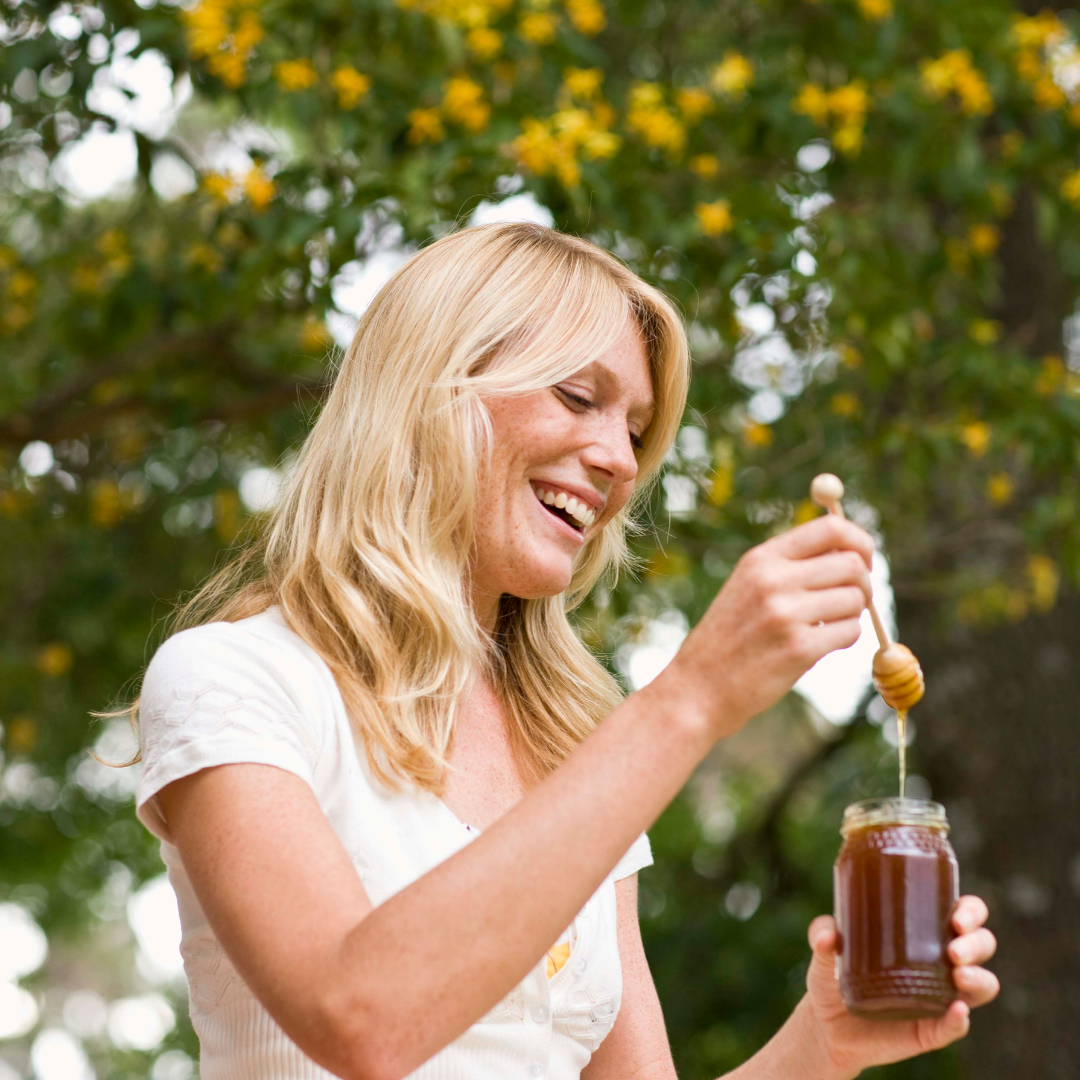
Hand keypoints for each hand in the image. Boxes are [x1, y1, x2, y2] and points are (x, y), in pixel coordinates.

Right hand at [660, 514, 874, 736]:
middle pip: (852, 564)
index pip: (831, 528)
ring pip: (855, 599)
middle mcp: (773, 580)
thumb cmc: (732, 636)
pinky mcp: (799, 648)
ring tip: (826, 626)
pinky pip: (850, 632)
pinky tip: (819, 646)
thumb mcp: (749, 585)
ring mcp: (786, 614)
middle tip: (850, 600)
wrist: (699, 686)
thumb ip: (793, 565)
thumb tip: (853, 551)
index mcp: (762, 558)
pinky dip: (845, 639)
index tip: (863, 559)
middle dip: (863, 582)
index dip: (859, 541)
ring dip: (852, 614)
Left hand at [801, 897, 999, 1078]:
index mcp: (923, 933)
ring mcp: (941, 997)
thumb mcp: (823, 952)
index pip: (964, 914)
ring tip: (958, 975)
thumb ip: (821, 935)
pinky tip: (957, 1010)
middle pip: (981, 946)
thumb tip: (828, 934)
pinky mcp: (933, 1030)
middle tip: (953, 948)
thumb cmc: (833, 976)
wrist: (827, 1025)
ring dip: (979, 978)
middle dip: (976, 943)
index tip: (956, 916)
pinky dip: (960, 1019)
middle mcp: (941, 962)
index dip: (971, 911)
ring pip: (983, 985)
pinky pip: (956, 1026)